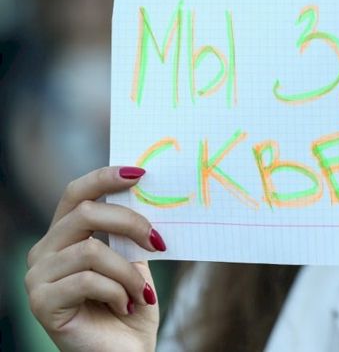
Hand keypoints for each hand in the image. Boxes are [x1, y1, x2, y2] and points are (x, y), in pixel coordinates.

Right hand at [25, 166, 165, 351]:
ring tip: (140, 294)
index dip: (105, 177)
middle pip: (86, 214)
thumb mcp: (135, 260)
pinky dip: (117, 292)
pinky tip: (124, 307)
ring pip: (91, 251)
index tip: (140, 173)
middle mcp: (45, 251)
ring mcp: (37, 277)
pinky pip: (87, 280)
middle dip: (131, 224)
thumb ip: (130, 232)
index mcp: (65, 235)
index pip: (77, 193)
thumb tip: (147, 192)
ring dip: (127, 273)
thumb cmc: (132, 305)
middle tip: (159, 242)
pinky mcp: (41, 302)